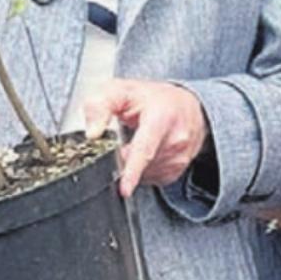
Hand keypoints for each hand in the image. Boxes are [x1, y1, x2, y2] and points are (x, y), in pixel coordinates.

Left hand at [84, 78, 209, 196]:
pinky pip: (152, 178)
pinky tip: (148, 152)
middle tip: (124, 138)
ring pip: (144, 173)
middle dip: (123, 157)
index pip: (145, 149)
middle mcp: (176, 138)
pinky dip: (144, 169)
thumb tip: (93, 133)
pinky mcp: (179, 169)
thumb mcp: (122, 90)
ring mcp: (180, 156)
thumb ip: (100, 105)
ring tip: (139, 141)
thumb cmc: (154, 98)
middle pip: (139, 163)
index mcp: (161, 117)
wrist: (187, 105)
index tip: (125, 189)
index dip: (133, 170)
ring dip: (133, 163)